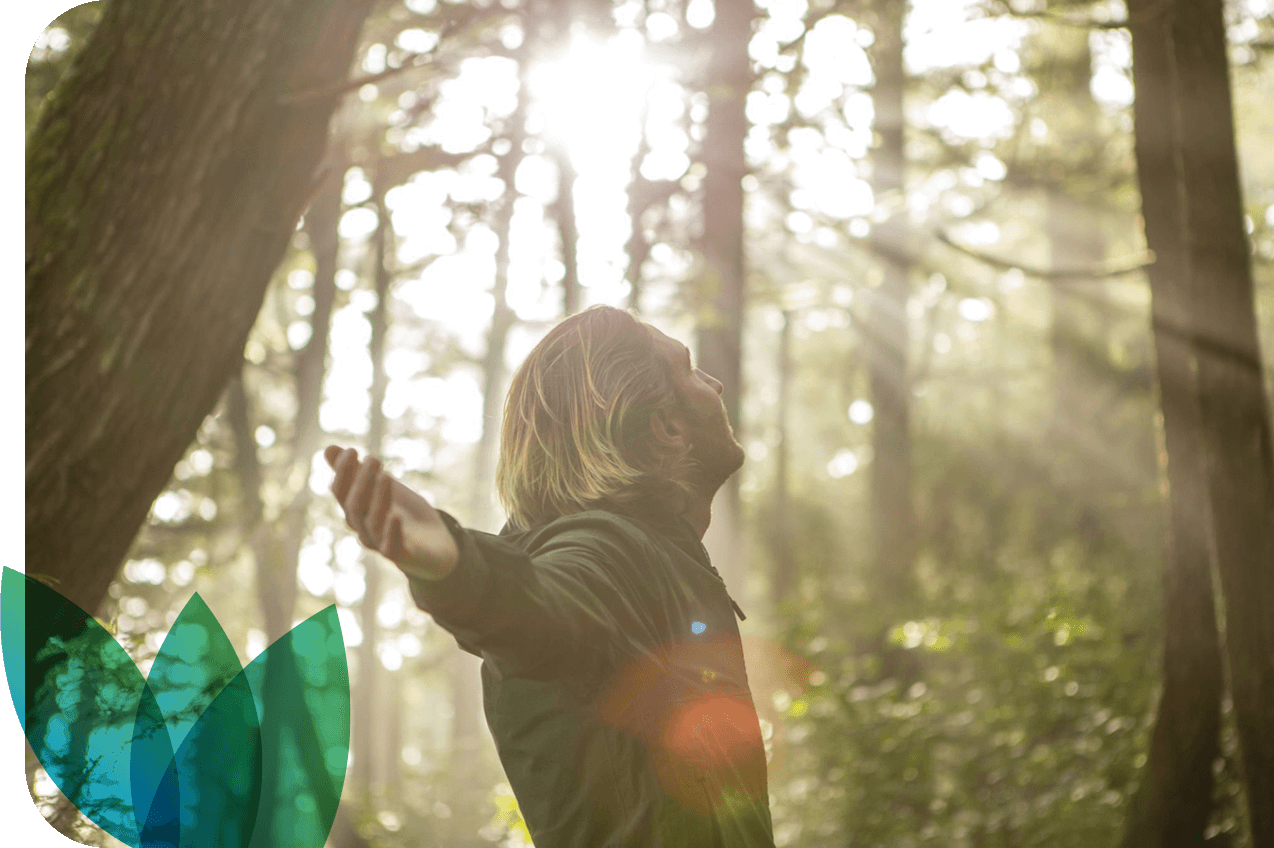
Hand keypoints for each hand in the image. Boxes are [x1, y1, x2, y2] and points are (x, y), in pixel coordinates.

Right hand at [324, 445, 458, 580]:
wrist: (434, 546)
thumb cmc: (403, 514)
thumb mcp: (382, 488)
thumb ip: (357, 471)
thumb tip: (328, 448)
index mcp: (356, 512)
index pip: (341, 493)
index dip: (343, 473)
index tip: (351, 450)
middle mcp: (363, 529)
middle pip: (354, 507)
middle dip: (361, 482)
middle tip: (374, 458)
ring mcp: (380, 544)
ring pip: (372, 523)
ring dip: (377, 499)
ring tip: (385, 476)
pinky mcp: (402, 555)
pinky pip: (391, 548)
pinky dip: (391, 532)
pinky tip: (395, 516)